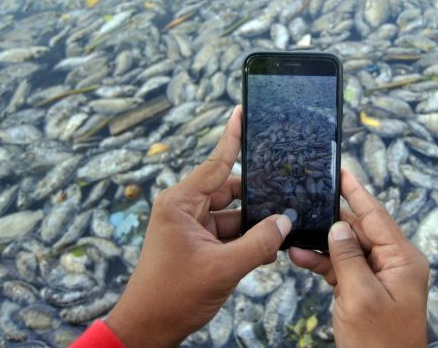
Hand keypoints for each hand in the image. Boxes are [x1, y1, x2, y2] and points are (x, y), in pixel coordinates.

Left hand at [106, 105, 291, 346]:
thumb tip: (284, 222)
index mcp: (180, 203)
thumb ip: (258, 242)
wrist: (150, 327)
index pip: (216, 164)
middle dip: (258, 196)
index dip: (233, 138)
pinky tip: (267, 247)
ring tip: (280, 229)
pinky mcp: (199, 243)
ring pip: (234, 213)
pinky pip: (230, 231)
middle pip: (230, 189)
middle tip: (288, 194)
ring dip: (254, 224)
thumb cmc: (172, 295)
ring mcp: (192, 227)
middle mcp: (185, 209)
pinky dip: (247, 239)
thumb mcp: (222, 267)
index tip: (242, 111)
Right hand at [289, 170, 429, 347]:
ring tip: (295, 240)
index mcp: (403, 259)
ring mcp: (381, 276)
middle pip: (360, 230)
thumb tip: (339, 227)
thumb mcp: (360, 296)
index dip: (356, 192)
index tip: (341, 171)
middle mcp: (395, 263)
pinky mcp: (367, 288)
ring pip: (348, 248)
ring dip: (322, 246)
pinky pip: (344, 267)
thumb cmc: (379, 342)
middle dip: (331, 222)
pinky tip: (302, 258)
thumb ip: (347, 257)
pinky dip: (324, 263)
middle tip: (307, 205)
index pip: (376, 216)